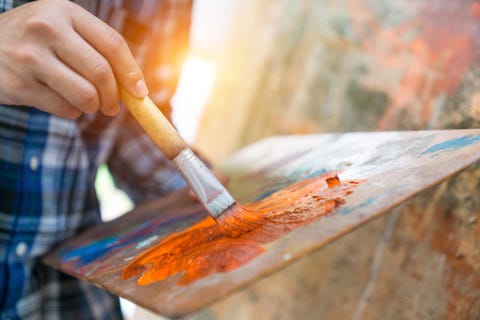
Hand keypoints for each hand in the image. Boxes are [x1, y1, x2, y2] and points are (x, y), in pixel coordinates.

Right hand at [0, 0, 147, 118]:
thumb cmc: (33, 40)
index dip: (131, 71)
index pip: (112, 43)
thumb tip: (134, 86)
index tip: (140, 91)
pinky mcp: (20, 84)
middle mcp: (46, 29)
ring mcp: (30, 57)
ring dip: (93, 106)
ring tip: (86, 102)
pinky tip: (61, 100)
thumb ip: (94, 48)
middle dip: (114, 96)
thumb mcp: (60, 28)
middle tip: (112, 106)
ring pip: (85, 95)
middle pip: (101, 72)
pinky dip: (72, 111)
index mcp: (64, 11)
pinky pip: (65, 109)